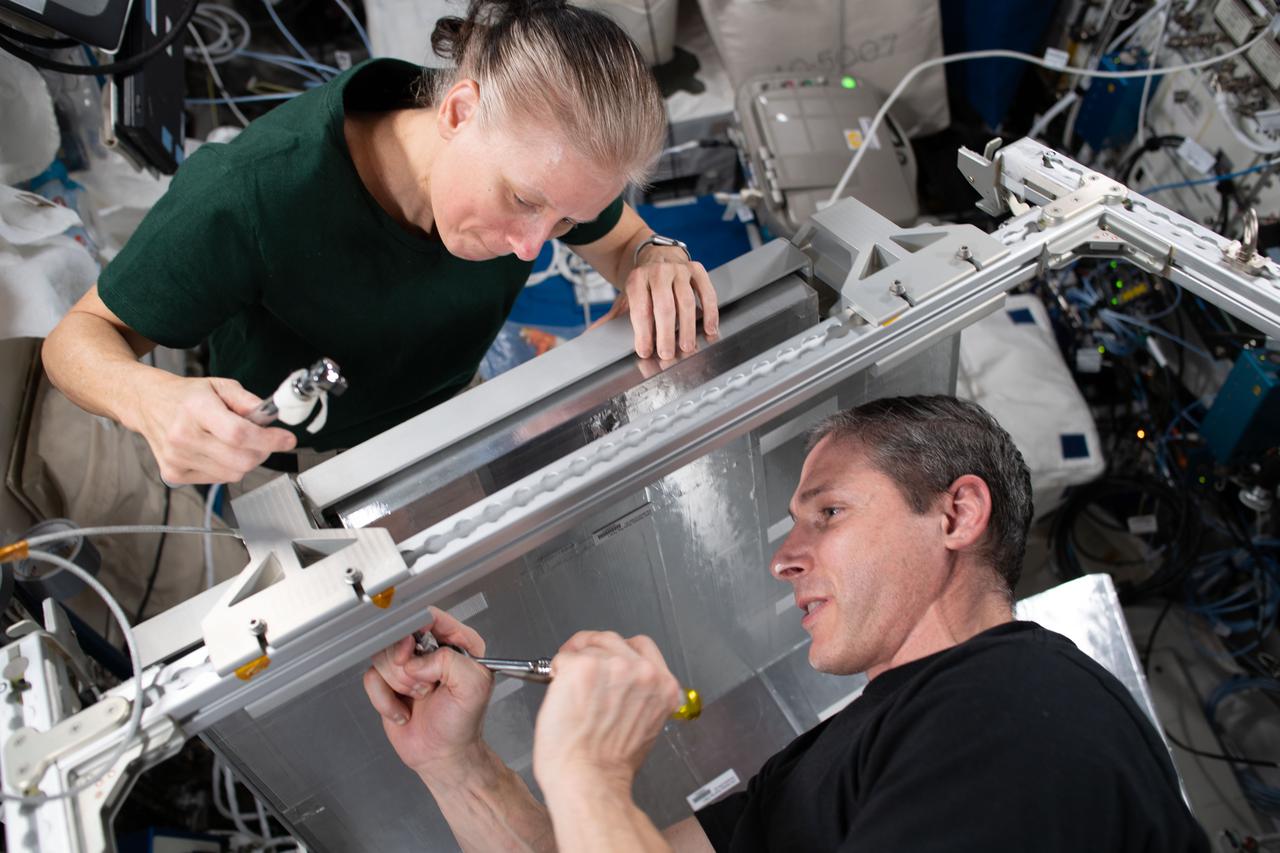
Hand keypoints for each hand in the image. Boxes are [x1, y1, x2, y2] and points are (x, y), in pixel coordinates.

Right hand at [131, 374, 295, 483]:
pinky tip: (217, 451)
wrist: (148, 403)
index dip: (269, 440)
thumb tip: (272, 417)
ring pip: (232, 473)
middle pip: (240, 460)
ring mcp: (176, 458)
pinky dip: (227, 468)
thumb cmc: (186, 396)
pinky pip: (217, 479)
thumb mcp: (220, 386)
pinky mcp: (173, 473)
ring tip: (235, 442)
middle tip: (263, 440)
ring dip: (245, 460)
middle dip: (262, 452)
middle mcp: (183, 436)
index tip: (287, 439)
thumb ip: (249, 401)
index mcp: (196, 408)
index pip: (239, 434)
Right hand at [362, 607, 493, 775]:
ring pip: (382, 654)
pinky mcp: (388, 683)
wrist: (443, 755)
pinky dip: (383, 699)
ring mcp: (408, 666)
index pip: (430, 616)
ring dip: (397, 683)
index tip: (412, 648)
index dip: (415, 629)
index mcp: (458, 643)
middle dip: (406, 666)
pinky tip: (403, 711)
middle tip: (422, 686)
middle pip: (398, 634)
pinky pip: (370, 678)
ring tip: (417, 697)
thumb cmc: (463, 724)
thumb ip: (450, 661)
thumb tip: (417, 660)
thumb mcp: (474, 686)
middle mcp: (431, 651)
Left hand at [532, 631, 679, 796]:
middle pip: (613, 640)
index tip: (605, 658)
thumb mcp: (645, 727)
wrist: (588, 779)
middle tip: (579, 668)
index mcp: (663, 687)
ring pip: (589, 646)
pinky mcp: (583, 668)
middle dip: (594, 652)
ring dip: (576, 662)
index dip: (618, 651)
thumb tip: (620, 687)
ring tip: (569, 687)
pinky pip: (564, 657)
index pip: (642, 647)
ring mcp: (613, 667)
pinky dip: (557, 670)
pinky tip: (559, 691)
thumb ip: (640, 698)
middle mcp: (643, 673)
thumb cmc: (609, 765)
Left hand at [598, 249, 719, 360]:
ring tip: (686, 346)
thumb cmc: (643, 284)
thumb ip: (611, 318)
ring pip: (686, 300)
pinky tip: (709, 328)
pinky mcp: (697, 270)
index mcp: (637, 279)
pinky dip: (710, 311)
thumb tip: (590, 336)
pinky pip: (706, 291)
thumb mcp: (625, 297)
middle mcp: (658, 272)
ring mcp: (679, 270)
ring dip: (687, 327)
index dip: (643, 332)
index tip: (645, 351)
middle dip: (665, 333)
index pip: (640, 308)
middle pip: (664, 306)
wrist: (657, 254)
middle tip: (667, 353)